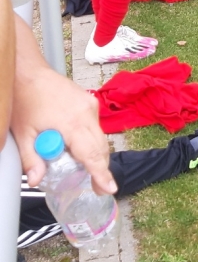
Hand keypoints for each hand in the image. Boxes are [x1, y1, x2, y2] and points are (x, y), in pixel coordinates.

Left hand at [11, 20, 115, 194]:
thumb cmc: (25, 100)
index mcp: (72, 122)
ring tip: (88, 171)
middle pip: (101, 148)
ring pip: (100, 138)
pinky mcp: (89, 101)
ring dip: (96, 155)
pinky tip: (80, 148)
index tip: (109, 188)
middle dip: (101, 169)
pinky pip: (95, 127)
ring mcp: (90, 105)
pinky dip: (91, 140)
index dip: (101, 173)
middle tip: (98, 188)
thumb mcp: (23, 133)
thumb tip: (36, 180)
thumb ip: (31, 159)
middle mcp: (87, 113)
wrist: (30, 73)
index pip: (92, 153)